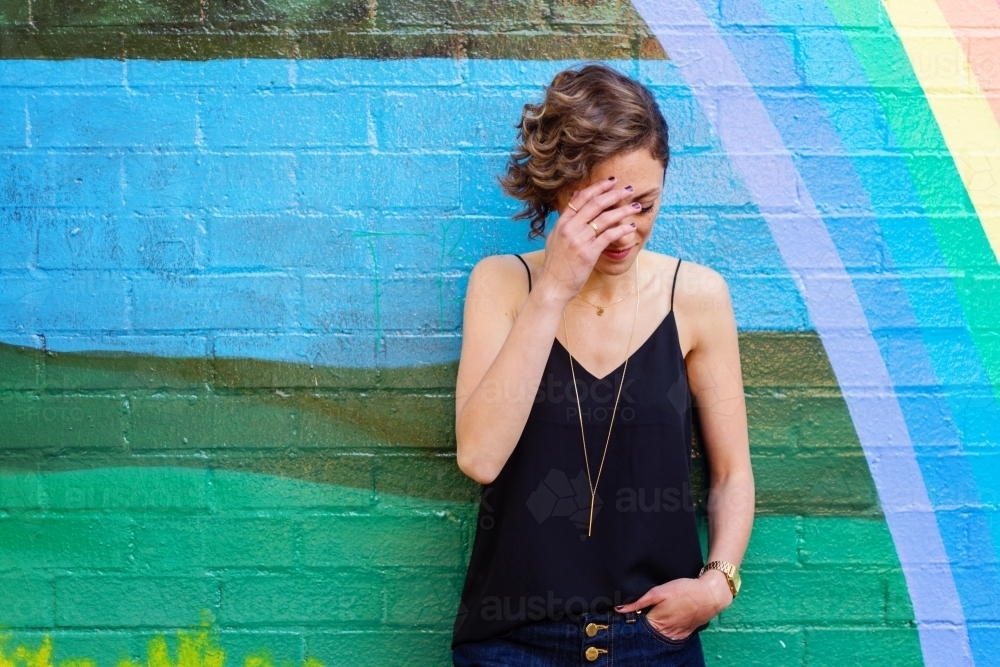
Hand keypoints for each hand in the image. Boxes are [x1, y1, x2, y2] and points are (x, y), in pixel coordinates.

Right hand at [534, 177, 639, 303]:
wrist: (552, 286)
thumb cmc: (556, 264)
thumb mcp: (556, 238)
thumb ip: (566, 219)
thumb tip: (575, 197)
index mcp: (561, 223)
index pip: (580, 198)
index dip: (597, 188)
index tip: (611, 182)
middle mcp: (570, 228)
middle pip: (595, 204)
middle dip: (614, 194)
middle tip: (628, 189)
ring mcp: (579, 240)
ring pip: (605, 218)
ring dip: (623, 210)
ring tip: (635, 207)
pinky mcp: (589, 253)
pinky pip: (609, 235)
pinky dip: (622, 229)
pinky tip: (631, 227)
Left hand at [614, 575, 730, 640]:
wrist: (709, 595)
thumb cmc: (684, 590)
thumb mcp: (659, 592)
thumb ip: (639, 602)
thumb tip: (619, 609)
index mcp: (656, 623)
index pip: (636, 628)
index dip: (628, 622)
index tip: (622, 617)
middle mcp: (665, 633)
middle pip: (646, 635)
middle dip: (639, 628)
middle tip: (635, 616)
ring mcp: (675, 636)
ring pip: (657, 638)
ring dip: (650, 632)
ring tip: (648, 619)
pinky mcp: (683, 635)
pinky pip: (668, 638)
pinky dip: (662, 634)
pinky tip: (661, 624)